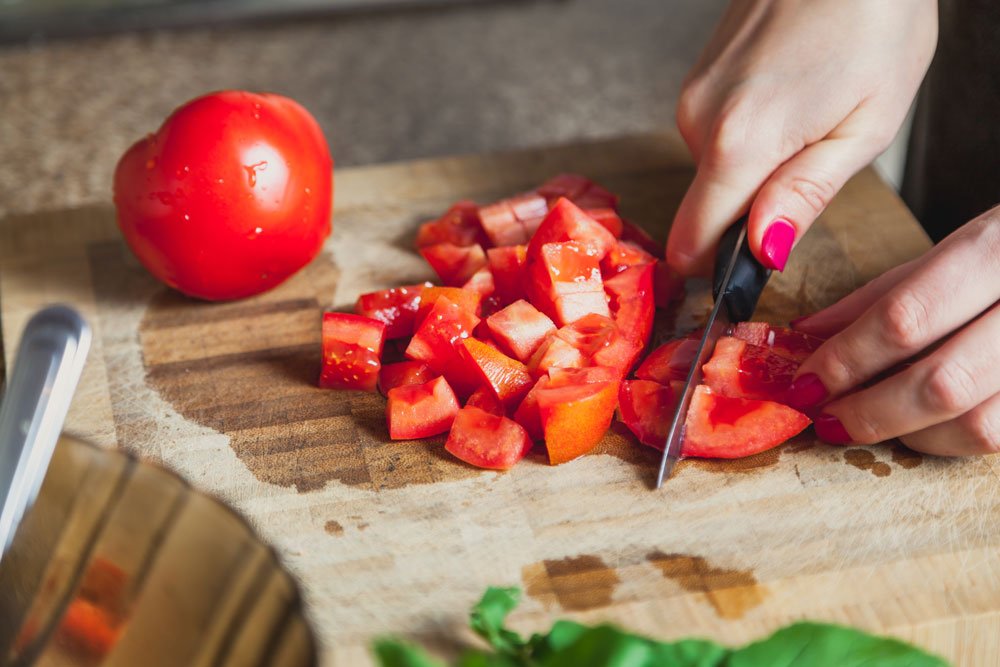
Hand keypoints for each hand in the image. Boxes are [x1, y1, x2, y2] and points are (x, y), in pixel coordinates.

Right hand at [667, 0, 937, 274]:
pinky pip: (713, 134)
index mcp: (739, 144)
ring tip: (808, 116)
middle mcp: (697, 122)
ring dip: (755, 165)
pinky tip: (790, 95)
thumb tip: (762, 253)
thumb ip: (804, 197)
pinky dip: (748, 133)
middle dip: (754, 207)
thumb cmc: (874, 22)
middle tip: (812, 161)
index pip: (693, 244)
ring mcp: (692, 95)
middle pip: (708, 208)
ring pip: (713, 170)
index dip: (722, 267)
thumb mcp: (865, 126)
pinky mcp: (697, 78)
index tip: (755, 264)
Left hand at [787, 207, 999, 455]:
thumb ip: (883, 292)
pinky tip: (924, 429)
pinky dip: (956, 441)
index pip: (905, 317)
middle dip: (870, 411)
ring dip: (911, 436)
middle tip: (826, 420)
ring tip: (868, 425)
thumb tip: (806, 336)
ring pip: (981, 426)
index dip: (845, 360)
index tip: (804, 383)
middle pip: (942, 382)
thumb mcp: (961, 245)